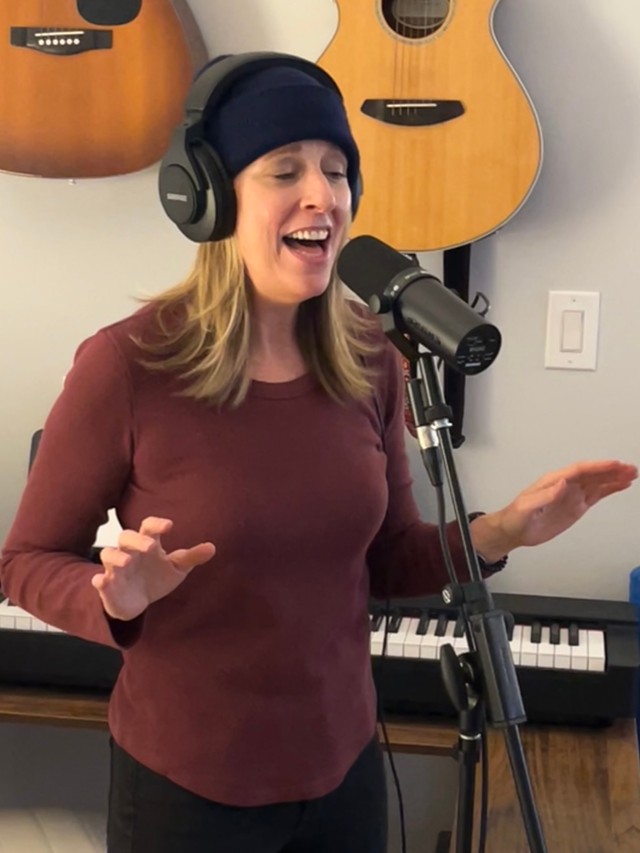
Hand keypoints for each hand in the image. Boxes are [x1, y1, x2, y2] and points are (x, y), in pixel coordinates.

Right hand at [91, 516, 215, 620]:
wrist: (139, 602)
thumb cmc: (157, 577)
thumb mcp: (177, 568)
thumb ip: (192, 557)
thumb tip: (212, 547)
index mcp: (148, 544)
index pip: (149, 527)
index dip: (157, 524)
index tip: (169, 525)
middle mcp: (130, 552)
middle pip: (126, 536)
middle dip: (137, 540)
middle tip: (151, 546)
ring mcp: (116, 569)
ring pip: (108, 554)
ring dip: (116, 557)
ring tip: (127, 562)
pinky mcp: (107, 586)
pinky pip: (98, 581)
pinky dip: (99, 581)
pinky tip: (101, 581)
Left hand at [470, 460, 637, 562]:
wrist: (514, 531)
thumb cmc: (516, 517)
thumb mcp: (526, 507)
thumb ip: (545, 496)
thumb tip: (562, 483)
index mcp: (553, 481)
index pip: (579, 470)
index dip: (597, 467)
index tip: (614, 464)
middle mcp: (566, 484)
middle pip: (592, 473)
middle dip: (612, 470)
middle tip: (631, 468)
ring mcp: (572, 495)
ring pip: (598, 482)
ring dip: (615, 478)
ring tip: (632, 474)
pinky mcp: (576, 506)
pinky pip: (596, 494)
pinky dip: (610, 489)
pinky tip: (621, 485)